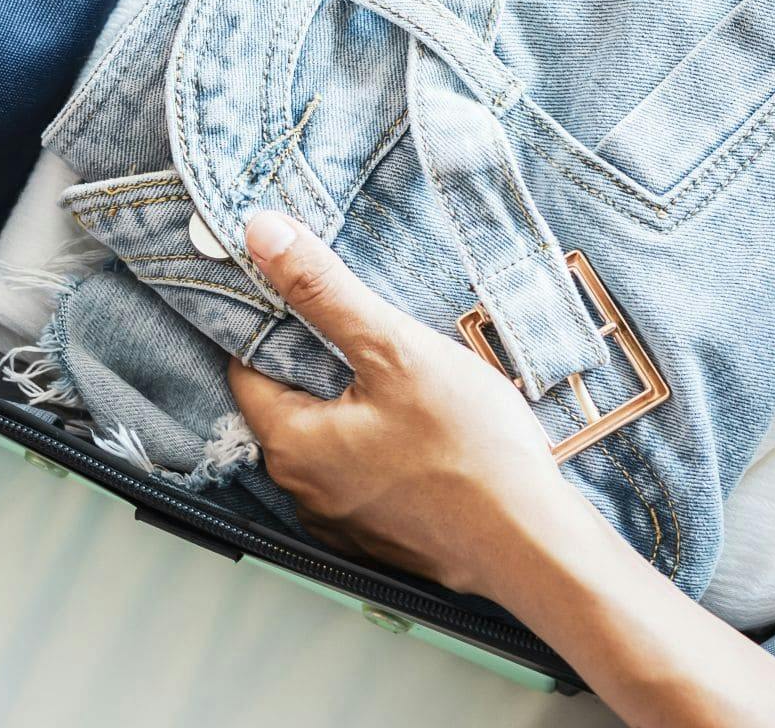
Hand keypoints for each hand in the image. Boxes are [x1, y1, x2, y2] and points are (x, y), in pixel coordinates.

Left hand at [226, 210, 591, 602]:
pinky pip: (361, 470)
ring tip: (407, 371)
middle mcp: (301, 489)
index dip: (271, 319)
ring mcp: (340, 519)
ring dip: (356, 402)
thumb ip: (325, 292)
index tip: (304, 286)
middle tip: (371, 323)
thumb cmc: (468, 447)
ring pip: (331, 436)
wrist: (528, 540)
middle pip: (290, 401)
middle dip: (323, 359)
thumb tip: (261, 234)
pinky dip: (381, 441)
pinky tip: (426, 424)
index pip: (246, 366)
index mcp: (291, 443)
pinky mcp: (379, 532)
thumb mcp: (396, 350)